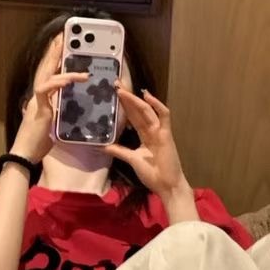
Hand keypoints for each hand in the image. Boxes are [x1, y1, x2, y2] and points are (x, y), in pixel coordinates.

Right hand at [10, 37, 84, 164]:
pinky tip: (67, 79)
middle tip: (62, 36)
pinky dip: (57, 83)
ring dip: (60, 65)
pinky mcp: (39, 108)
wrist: (25, 154)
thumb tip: (68, 107)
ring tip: (71, 55)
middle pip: (45, 69)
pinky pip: (46, 90)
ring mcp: (37, 101)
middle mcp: (38, 96)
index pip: (48, 74)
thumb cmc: (38, 142)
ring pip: (47, 76)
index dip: (53, 60)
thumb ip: (59, 112)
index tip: (60, 46)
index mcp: (42, 99)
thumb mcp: (54, 123)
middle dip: (53, 52)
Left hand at [104, 87, 189, 202]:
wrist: (167, 185)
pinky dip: (156, 105)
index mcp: (145, 135)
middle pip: (138, 110)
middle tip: (115, 84)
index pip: (132, 116)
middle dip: (127, 97)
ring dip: (134, 99)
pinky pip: (163, 116)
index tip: (113, 95)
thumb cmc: (153, 174)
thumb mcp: (132, 160)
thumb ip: (120, 151)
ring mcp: (159, 131)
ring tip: (122, 89)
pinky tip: (147, 96)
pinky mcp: (166, 134)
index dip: (124, 106)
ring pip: (146, 110)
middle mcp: (152, 130)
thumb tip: (103, 146)